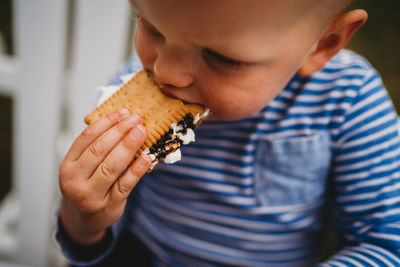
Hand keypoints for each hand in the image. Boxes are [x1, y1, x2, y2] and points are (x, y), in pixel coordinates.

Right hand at [58, 108, 150, 244]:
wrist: (83, 220)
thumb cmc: (86, 185)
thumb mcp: (82, 167)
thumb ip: (96, 148)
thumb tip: (123, 121)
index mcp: (68, 165)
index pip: (86, 138)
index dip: (106, 123)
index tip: (123, 112)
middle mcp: (75, 180)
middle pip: (99, 150)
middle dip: (120, 131)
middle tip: (136, 119)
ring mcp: (91, 195)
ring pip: (111, 166)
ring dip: (128, 146)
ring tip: (142, 131)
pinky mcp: (109, 206)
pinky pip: (125, 185)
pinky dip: (137, 170)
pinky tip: (147, 157)